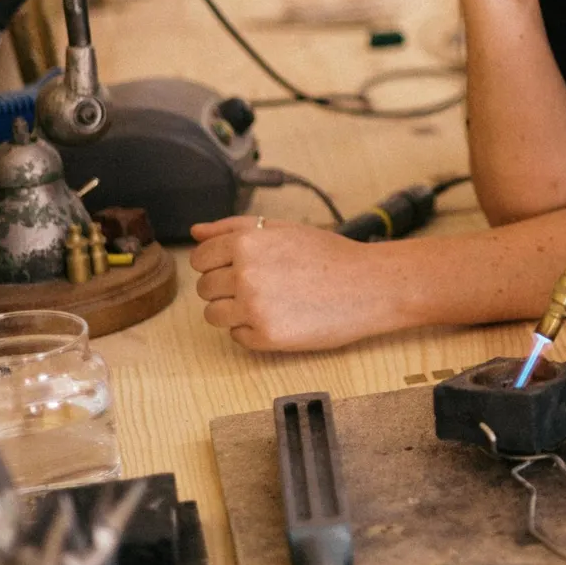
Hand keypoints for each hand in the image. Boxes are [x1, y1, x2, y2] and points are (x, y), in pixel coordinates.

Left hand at [188, 217, 405, 350]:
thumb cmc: (330, 255)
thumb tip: (196, 232)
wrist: (369, 285)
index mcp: (246, 243)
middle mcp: (245, 275)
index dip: (218, 263)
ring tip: (268, 302)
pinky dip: (252, 330)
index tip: (239, 267)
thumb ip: (234, 227)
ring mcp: (254, 308)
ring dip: (234, 310)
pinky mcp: (266, 337)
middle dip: (227, 286)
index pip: (200, 259)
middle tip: (262, 284)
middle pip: (205, 288)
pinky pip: (237, 336)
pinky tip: (280, 316)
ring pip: (214, 314)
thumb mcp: (283, 229)